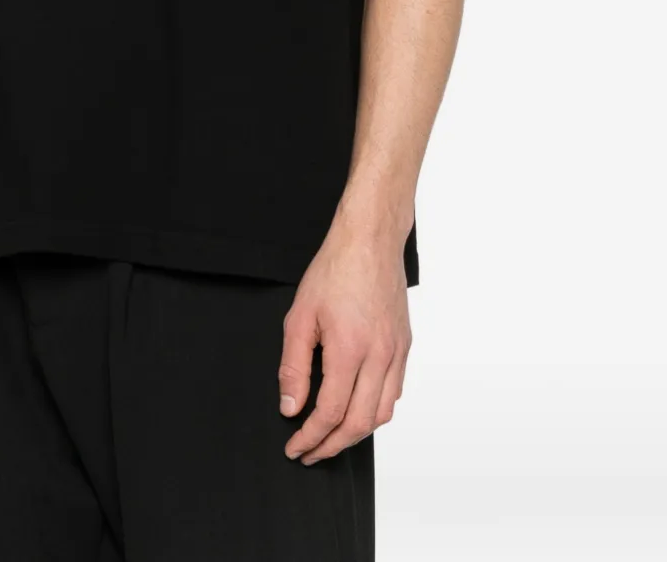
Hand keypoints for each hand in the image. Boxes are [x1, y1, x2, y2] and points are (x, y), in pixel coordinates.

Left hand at [278, 211, 410, 464]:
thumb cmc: (334, 271)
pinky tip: (357, 408)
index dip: (310, 437)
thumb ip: (294, 366)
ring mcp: (396, 352)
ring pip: (382, 413)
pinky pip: (394, 392)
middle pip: (359, 423)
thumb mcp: (300, 316)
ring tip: (331, 437)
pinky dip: (375, 410)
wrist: (369, 241)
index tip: (295, 448)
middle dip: (332, 446)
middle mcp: (379, 356)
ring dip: (356, 433)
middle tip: (310, 453)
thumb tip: (290, 407)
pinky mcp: (405, 345)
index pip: (330, 413)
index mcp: (350, 349)